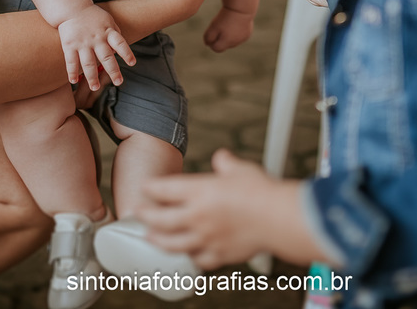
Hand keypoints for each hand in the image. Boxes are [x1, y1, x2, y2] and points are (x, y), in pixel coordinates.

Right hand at [57, 4, 134, 89]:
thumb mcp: (108, 20)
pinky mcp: (69, 45)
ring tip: (95, 87)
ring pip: (88, 64)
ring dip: (92, 77)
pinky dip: (72, 72)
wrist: (71, 7)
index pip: (120, 43)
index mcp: (108, 32)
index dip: (127, 53)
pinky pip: (71, 61)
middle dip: (113, 71)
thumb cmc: (92, 16)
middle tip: (118, 82)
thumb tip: (119, 51)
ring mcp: (82, 43)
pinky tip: (73, 81)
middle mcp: (96, 39)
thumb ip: (115, 33)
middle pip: (106, 58)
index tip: (132, 63)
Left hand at [138, 149, 277, 269]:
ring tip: (149, 238)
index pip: (165, 189)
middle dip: (146, 216)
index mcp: (200, 192)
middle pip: (160, 219)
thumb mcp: (241, 169)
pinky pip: (196, 259)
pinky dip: (189, 257)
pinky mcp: (218, 254)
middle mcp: (198, 216)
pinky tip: (186, 255)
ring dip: (158, 240)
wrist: (279, 219)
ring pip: (172, 244)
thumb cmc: (262, 193)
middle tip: (138, 213)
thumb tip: (221, 158)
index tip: (145, 187)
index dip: (151, 187)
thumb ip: (226, 164)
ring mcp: (206, 238)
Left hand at [203, 7, 253, 52]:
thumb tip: (207, 44)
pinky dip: (236, 33)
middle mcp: (235, 43)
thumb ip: (208, 37)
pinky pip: (239, 37)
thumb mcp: (213, 26)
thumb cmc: (225, 17)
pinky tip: (236, 24)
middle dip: (220, 39)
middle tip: (220, 27)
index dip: (212, 42)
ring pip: (232, 42)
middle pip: (224, 46)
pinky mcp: (247, 35)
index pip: (216, 49)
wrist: (241, 8)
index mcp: (226, 42)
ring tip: (229, 24)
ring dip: (229, 36)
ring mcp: (242, 39)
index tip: (212, 32)